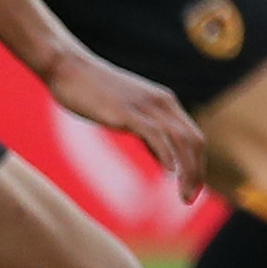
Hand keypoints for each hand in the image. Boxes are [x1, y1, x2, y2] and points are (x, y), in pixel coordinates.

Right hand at [47, 52, 207, 203]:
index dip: (198, 164)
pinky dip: (166, 154)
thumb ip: (150, 135)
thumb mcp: (130, 114)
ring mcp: (146, 106)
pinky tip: (170, 171)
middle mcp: (162, 103)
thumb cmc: (94, 93)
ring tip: (183, 195)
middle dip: (196, 173)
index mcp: (165, 103)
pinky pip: (155, 134)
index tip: (193, 188)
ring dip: (187, 171)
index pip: (194, 137)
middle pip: (194, 141)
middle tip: (190, 199)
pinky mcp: (127, 112)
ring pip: (180, 140)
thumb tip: (166, 161)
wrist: (68, 67)